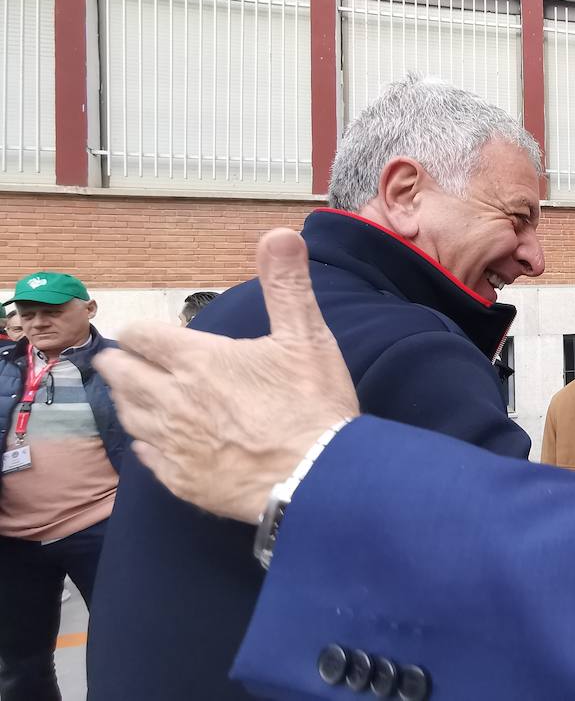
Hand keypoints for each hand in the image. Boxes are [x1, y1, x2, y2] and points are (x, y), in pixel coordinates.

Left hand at [95, 229, 359, 523]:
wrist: (316, 477)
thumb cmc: (312, 405)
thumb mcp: (307, 337)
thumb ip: (287, 285)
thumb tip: (280, 234)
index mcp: (196, 360)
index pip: (142, 337)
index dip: (140, 333)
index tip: (141, 335)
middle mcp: (172, 399)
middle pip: (121, 376)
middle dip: (118, 364)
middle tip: (119, 361)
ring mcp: (173, 443)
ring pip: (128, 416)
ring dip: (127, 402)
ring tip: (130, 396)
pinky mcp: (180, 480)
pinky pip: (146, 458)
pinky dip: (146, 444)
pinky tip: (153, 444)